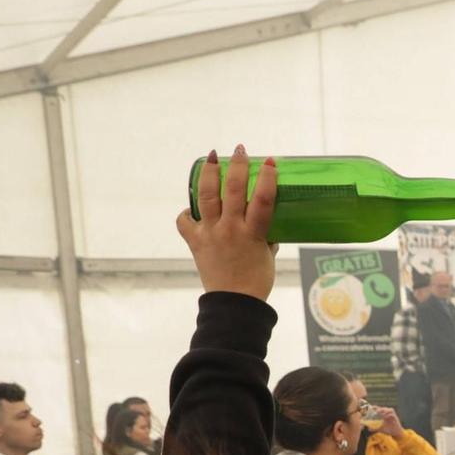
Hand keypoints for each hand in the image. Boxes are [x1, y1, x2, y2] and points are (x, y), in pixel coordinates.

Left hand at [175, 145, 275, 299]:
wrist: (233, 303)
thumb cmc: (256, 282)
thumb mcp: (268, 257)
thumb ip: (267, 238)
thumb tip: (268, 227)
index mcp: (253, 233)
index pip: (263, 199)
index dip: (268, 177)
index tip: (269, 162)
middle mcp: (230, 229)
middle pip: (234, 189)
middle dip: (237, 165)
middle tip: (240, 151)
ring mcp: (210, 233)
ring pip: (207, 196)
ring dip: (209, 173)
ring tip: (211, 158)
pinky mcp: (195, 241)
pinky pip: (185, 222)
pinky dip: (187, 214)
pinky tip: (192, 210)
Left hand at [374, 405, 403, 437]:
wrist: (396, 434)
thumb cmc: (389, 431)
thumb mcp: (381, 429)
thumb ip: (375, 429)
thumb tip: (368, 429)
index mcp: (385, 416)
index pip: (381, 409)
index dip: (377, 407)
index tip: (372, 407)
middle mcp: (389, 415)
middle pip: (385, 408)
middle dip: (381, 409)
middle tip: (377, 411)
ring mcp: (392, 416)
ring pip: (389, 409)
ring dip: (385, 410)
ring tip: (381, 414)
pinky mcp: (396, 418)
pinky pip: (392, 413)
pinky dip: (389, 414)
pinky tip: (385, 417)